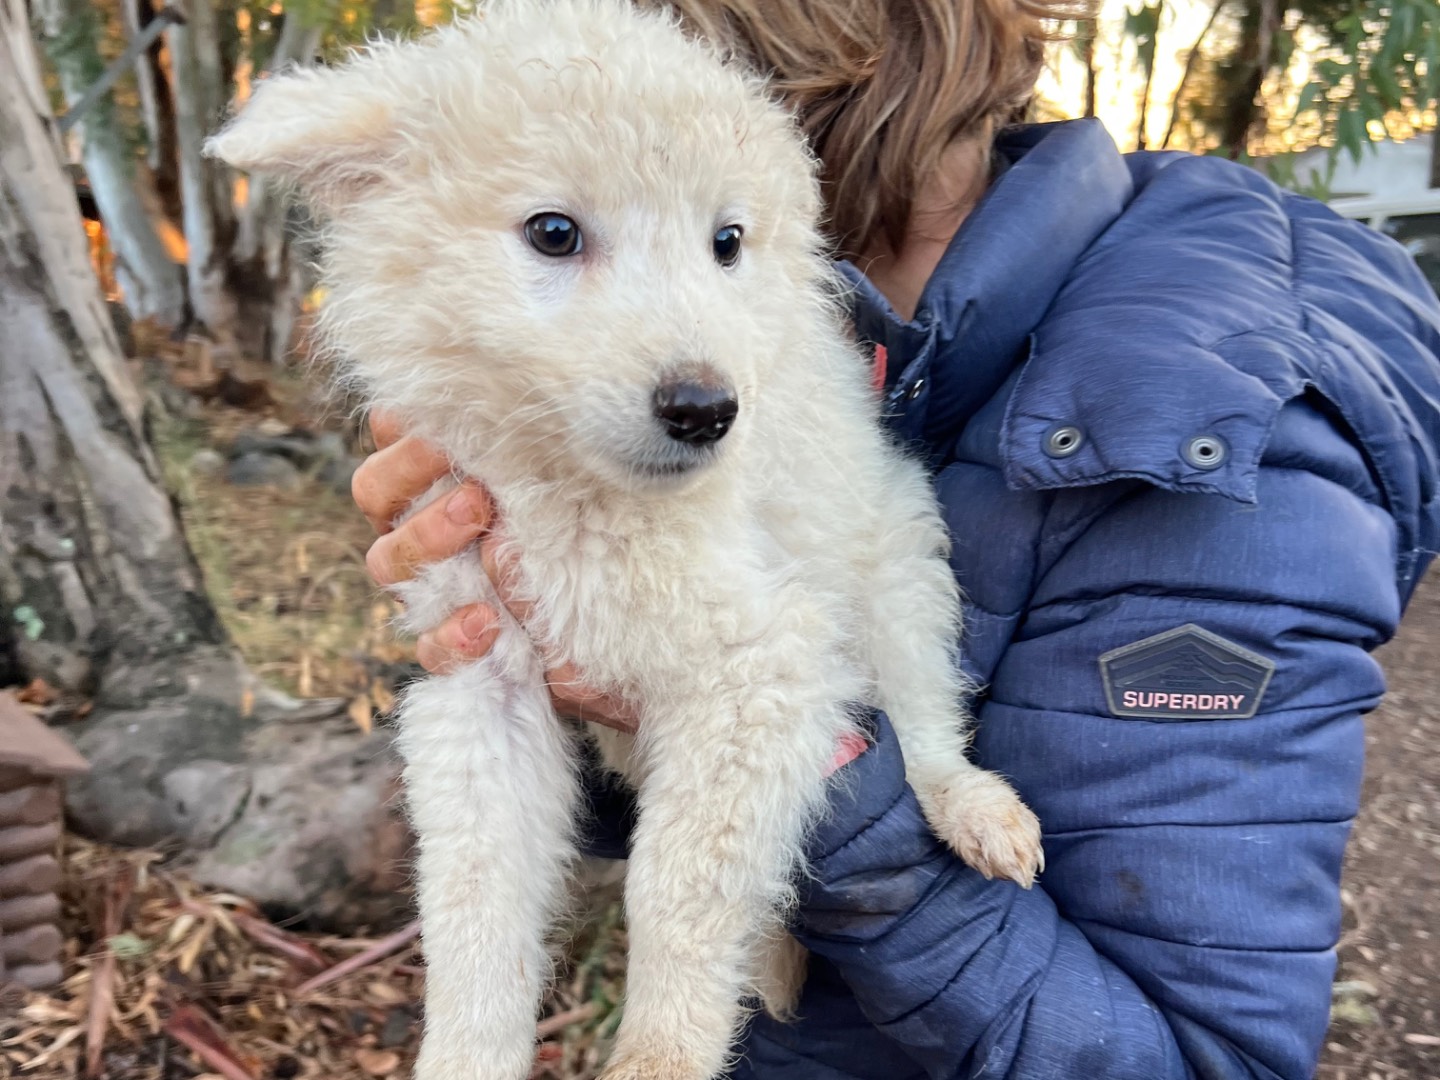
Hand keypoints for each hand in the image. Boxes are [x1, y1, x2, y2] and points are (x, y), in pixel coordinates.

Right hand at [354, 411, 637, 732]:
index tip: (451, 438)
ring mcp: (428, 588)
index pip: (390, 447)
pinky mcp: (454, 647)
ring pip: (388, 563)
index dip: (405, 443)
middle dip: (417, 486)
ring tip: (488, 545)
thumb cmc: (581, 522)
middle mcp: (419, 530)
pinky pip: (431, 648)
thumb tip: (509, 404)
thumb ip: (521, 452)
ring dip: (430, 547)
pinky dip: (454, 636)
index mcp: (433, 483)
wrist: (615, 612)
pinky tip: (489, 622)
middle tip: (479, 496)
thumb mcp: (556, 478)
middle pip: (375, 496)